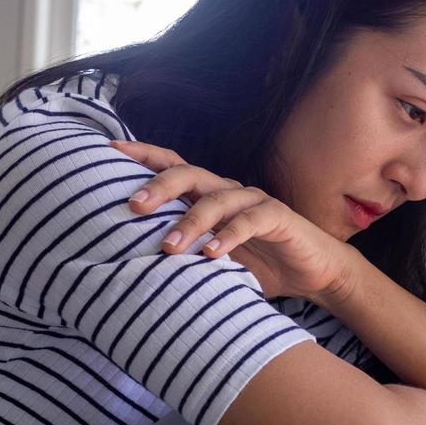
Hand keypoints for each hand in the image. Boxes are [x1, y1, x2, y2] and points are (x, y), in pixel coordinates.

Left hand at [111, 140, 352, 300]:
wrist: (315, 273)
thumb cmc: (261, 265)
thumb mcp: (214, 259)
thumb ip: (185, 254)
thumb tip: (133, 267)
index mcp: (209, 195)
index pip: (174, 166)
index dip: (144, 156)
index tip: (110, 151)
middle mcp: (228, 191)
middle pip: (190, 174)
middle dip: (159, 187)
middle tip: (133, 206)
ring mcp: (254, 202)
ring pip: (216, 200)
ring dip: (191, 222)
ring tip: (169, 247)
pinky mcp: (277, 217)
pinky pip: (250, 221)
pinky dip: (229, 236)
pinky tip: (212, 254)